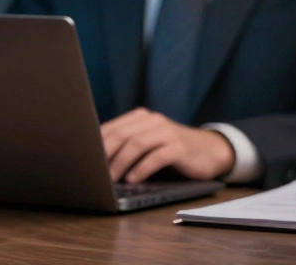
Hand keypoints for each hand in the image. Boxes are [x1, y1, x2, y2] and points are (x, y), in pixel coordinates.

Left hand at [100, 108, 233, 182]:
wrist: (210, 151)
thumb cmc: (172, 150)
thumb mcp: (149, 143)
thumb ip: (128, 144)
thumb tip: (98, 160)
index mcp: (141, 117)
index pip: (112, 128)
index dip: (97, 144)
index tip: (85, 160)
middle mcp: (153, 120)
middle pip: (122, 134)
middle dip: (106, 154)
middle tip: (95, 172)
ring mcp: (167, 132)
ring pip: (137, 144)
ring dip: (121, 162)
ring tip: (112, 179)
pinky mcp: (179, 147)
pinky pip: (157, 156)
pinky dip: (142, 168)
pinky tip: (133, 179)